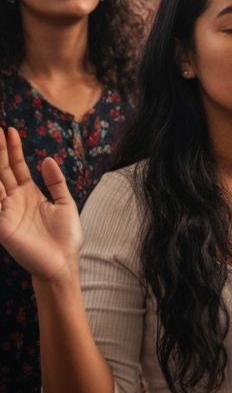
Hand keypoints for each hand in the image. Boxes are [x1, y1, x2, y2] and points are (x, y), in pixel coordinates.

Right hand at [0, 128, 82, 282]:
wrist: (63, 262)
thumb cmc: (65, 236)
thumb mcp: (64, 202)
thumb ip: (56, 182)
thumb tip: (47, 159)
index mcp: (30, 194)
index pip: (17, 167)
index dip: (13, 149)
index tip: (9, 130)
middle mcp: (14, 200)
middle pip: (3, 171)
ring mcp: (7, 212)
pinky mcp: (3, 227)